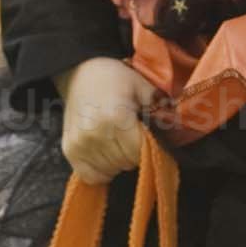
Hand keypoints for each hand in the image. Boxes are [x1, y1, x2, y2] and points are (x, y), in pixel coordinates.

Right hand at [58, 56, 150, 181]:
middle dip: (134, 153)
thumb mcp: (142, 86)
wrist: (81, 70)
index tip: (148, 136)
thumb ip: (160, 108)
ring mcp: (79, 144)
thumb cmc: (115, 77)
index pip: (139, 152)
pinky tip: (106, 156)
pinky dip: (102, 171)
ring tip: (118, 142)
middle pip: (126, 163)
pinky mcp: (69, 150)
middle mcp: (96, 135)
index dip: (148, 147)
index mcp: (116, 119)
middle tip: (132, 136)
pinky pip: (91, 176)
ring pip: (111, 170)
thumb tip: (176, 128)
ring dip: (119, 161)